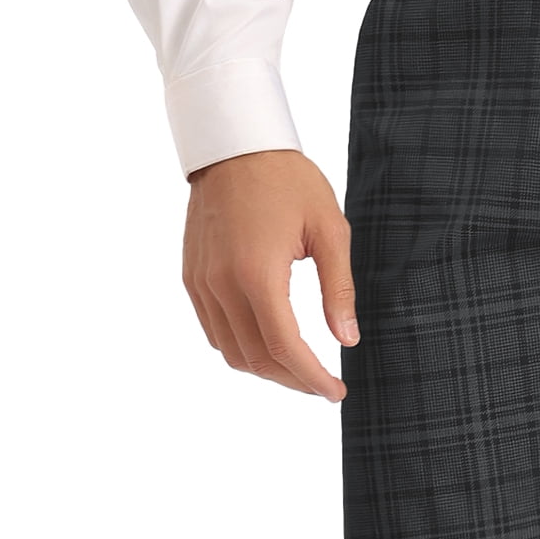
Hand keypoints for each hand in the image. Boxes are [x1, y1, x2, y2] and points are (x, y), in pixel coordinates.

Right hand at [182, 149, 356, 401]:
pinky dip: (242, 349)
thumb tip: (347, 340)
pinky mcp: (192, 278)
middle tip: (323, 385)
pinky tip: (268, 345)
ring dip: (267, 370)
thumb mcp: (330, 230)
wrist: (234, 145)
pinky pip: (214, 332)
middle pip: (257, 359)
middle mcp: (222, 284)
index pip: (285, 349)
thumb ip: (338, 289)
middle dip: (294, 381)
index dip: (313, 379)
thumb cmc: (287, 180)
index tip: (336, 393)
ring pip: (232, 352)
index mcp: (258, 273)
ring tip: (299, 369)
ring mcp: (202, 283)